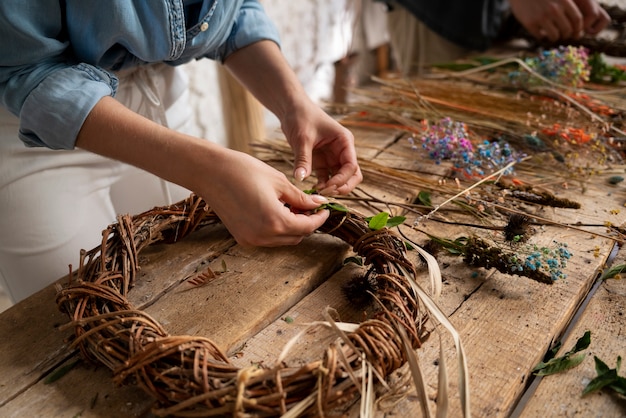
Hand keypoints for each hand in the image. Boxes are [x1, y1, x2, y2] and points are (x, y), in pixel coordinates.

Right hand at [199, 148, 331, 246]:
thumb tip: (319, 204)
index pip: (307, 227)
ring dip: (292, 227)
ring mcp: (251, 240)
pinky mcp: (242, 238)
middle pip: (296, 237)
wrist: (209, 172)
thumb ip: (301, 198)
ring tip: (293, 207)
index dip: (319, 218)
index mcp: (275, 221)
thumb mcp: (279, 182)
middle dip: (307, 223)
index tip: (325, 208)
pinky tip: (277, 211)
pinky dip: (277, 229)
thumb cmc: (244, 171)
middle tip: (310, 206)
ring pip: (283, 240)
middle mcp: (263, 236)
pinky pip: (268, 239)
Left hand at [223, 40, 362, 195]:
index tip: (327, 187)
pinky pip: (326, 178)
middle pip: (352, 175)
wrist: (290, 108)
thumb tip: (300, 179)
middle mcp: (342, 150)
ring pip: (341, 179)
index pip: (351, 166)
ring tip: (317, 193)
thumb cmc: (300, 116)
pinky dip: (322, 185)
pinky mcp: (322, 161)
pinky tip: (312, 190)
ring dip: (332, 188)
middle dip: (342, 186)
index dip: (342, 180)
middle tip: (325, 193)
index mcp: (344, 141)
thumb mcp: (302, 138)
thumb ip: (303, 159)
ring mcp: (333, 157)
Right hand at [509, 0, 609, 41]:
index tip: (576, 33)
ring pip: (554, 36)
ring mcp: (542, 17)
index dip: (578, 29)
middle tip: (563, 36)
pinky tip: (540, 32)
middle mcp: (554, 9)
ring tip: (552, 35)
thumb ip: (567, 4)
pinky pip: (540, 36)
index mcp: (564, 0)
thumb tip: (576, 22)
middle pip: (567, 30)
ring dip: (554, 38)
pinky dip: (542, 37)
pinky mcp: (530, 23)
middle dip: (566, 35)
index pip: (577, 20)